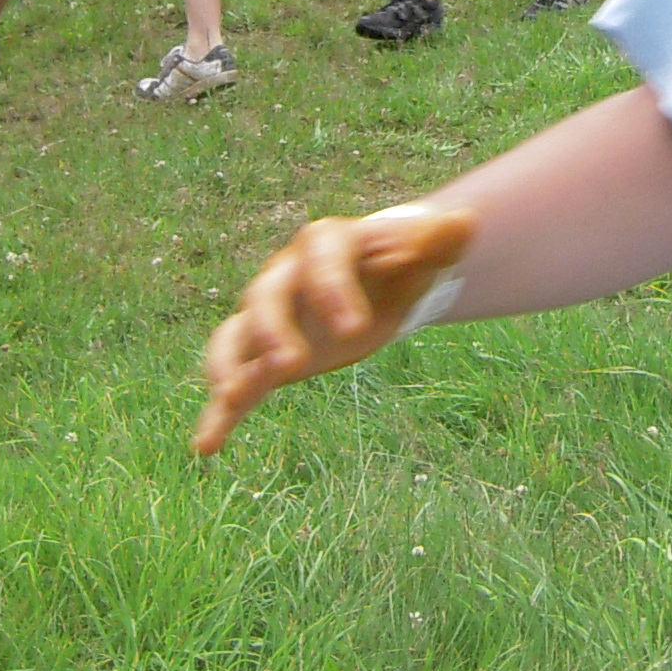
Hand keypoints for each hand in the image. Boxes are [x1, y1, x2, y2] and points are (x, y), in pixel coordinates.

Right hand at [193, 205, 480, 457]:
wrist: (380, 278)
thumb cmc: (402, 263)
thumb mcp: (425, 253)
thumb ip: (441, 241)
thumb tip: (465, 222)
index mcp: (325, 245)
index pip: (322, 258)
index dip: (333, 289)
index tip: (356, 328)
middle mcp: (285, 278)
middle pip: (265, 296)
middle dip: (273, 329)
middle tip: (292, 365)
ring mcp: (268, 319)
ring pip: (234, 336)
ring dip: (228, 365)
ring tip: (229, 395)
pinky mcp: (262, 359)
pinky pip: (234, 383)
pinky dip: (218, 414)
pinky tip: (206, 448)